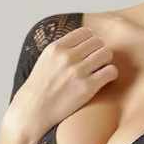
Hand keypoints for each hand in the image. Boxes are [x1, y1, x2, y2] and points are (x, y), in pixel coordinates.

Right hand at [4, 25, 117, 142]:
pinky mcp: (86, 88)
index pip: (85, 32)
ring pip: (106, 53)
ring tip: (100, 70)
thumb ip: (62, 49)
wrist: (33, 111)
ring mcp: (77, 72)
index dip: (91, 41)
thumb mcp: (45, 60)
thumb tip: (83, 42)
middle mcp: (67, 57)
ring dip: (106, 61)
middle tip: (96, 62)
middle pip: (98, 41)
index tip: (89, 51)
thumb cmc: (39, 88)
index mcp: (56, 48)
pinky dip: (111, 74)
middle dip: (99, 50)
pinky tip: (104, 79)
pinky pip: (110, 71)